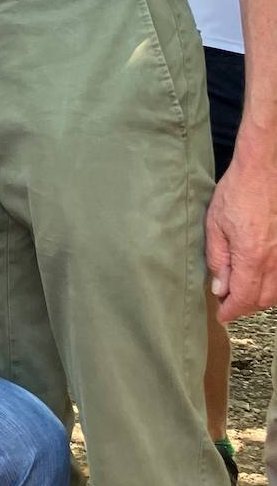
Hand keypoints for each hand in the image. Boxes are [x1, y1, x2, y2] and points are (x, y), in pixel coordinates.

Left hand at [206, 137, 276, 322]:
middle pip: (263, 299)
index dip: (231, 311)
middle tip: (228, 302)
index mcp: (252, 257)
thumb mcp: (215, 224)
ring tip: (242, 290)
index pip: (244, 298)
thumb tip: (220, 287)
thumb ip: (218, 259)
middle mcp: (275, 260)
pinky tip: (261, 276)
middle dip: (245, 306)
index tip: (222, 316)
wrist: (264, 169)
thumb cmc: (238, 191)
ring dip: (260, 296)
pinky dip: (274, 284)